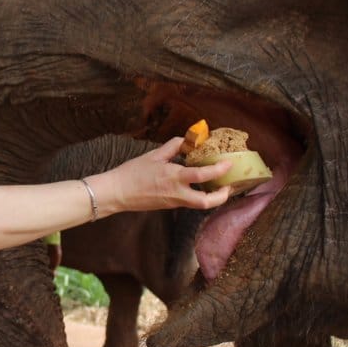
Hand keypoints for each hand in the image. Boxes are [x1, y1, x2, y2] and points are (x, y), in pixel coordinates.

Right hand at [97, 137, 232, 212]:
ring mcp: (174, 202)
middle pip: (207, 202)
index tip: (228, 163)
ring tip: (218, 186)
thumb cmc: (132, 173)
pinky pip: (188, 202)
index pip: (203, 175)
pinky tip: (198, 186)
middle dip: (222, 196)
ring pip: (199, 205)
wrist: (117, 192)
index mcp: (174, 177)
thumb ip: (173, 147)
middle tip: (229, 186)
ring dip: (212, 197)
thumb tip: (187, 140)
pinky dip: (198, 195)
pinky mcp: (169, 206)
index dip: (219, 169)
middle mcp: (177, 193)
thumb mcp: (153, 155)